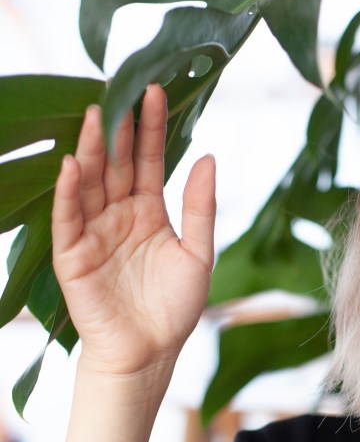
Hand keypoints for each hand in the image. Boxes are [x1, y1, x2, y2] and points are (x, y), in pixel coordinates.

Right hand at [52, 84, 215, 374]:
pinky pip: (68, 217)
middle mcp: (119, 215)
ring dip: (94, 150)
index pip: (150, 160)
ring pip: (91, 182)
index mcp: (149, 211)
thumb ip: (201, 207)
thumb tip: (209, 157)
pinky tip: (74, 165)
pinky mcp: (72, 254)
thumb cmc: (175, 306)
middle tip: (122, 89)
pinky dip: (69, 192)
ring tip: (98, 115)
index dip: (152, 128)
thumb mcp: (199, 253)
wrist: (150, 352)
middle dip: (120, 129)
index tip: (157, 91)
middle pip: (118, 164)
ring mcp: (94, 232)